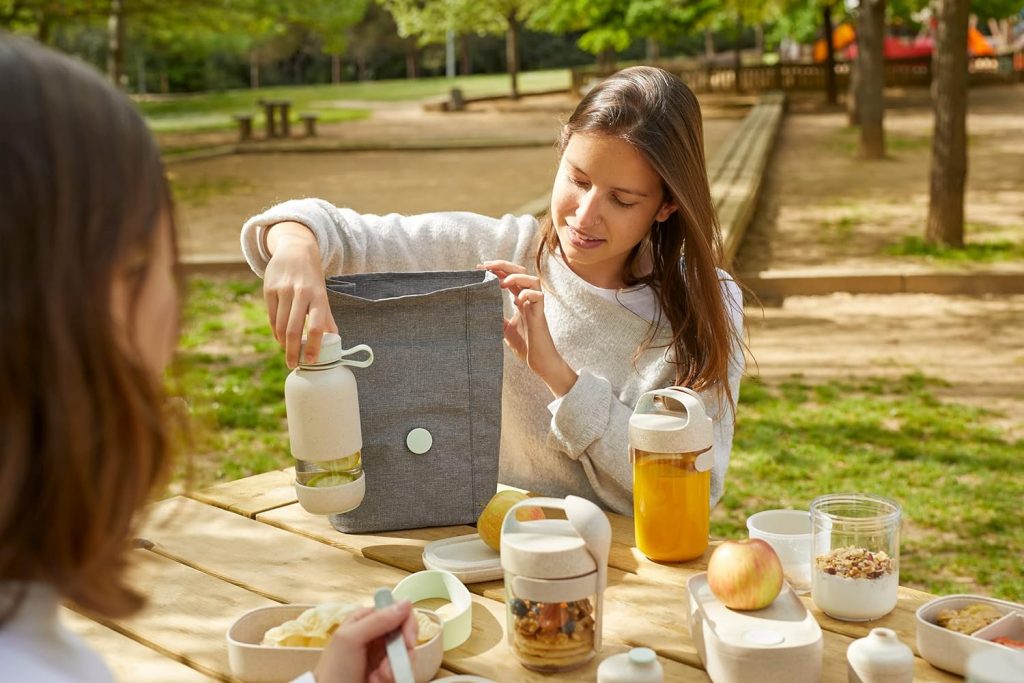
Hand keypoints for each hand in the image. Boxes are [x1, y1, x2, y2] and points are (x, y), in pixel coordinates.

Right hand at [263, 222, 337, 368]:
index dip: (313, 345)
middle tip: (293, 365)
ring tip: (287, 352)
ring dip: (283, 343)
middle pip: (293, 329)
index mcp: (318, 296)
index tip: (311, 361)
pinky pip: (271, 317)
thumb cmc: (312, 278)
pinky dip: (275, 331)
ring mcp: (283, 290)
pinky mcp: (269, 289)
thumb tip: (336, 342)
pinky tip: (279, 338)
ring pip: (279, 325)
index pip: (317, 326)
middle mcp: (301, 293)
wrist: (295, 249)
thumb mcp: (322, 294)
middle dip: (293, 351)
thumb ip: (327, 318)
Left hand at [314, 600, 417, 682]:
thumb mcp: (350, 639)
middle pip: (406, 633)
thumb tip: (406, 602)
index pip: (398, 609)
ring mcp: (382, 653)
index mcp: (366, 618)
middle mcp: (377, 633)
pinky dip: (395, 677)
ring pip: (406, 653)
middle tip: (388, 668)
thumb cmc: (334, 670)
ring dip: (396, 668)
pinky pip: (403, 668)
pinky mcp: (387, 670)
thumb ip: (377, 620)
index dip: (407, 624)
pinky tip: (379, 682)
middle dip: (401, 652)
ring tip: (378, 678)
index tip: (407, 642)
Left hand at [478, 260, 576, 397]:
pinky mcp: (540, 315)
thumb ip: (495, 316)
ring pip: (533, 280)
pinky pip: (539, 296)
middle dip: (504, 265)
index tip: (480, 267)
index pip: (510, 277)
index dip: (497, 269)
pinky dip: (527, 294)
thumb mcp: (503, 328)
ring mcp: (536, 306)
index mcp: (520, 300)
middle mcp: (529, 299)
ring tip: (501, 283)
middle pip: (521, 271)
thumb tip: (478, 309)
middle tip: (487, 265)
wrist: (539, 362)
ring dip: (516, 277)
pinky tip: (516, 301)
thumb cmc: (525, 346)